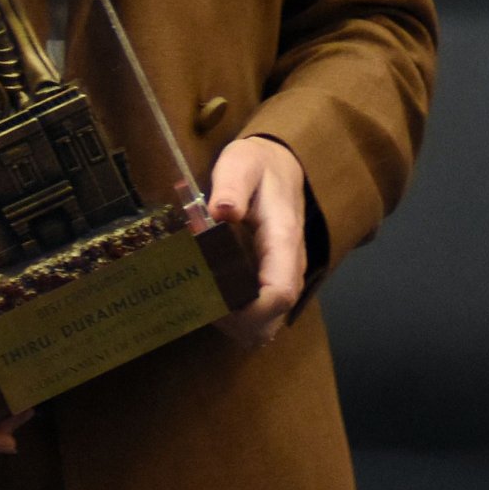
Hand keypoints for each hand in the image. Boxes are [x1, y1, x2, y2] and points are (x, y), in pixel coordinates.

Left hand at [207, 135, 306, 349]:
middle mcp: (289, 266)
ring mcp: (282, 275)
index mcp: (283, 240)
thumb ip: (231, 185)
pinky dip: (237, 318)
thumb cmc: (257, 166)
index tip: (213, 302)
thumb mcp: (240, 164)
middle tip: (199, 299)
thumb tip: (221, 211)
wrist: (279, 166)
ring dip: (234, 324)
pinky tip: (212, 296)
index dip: (248, 311)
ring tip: (202, 299)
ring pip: (266, 325)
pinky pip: (261, 315)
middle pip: (272, 320)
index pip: (279, 294)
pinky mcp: (273, 280)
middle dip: (235, 323)